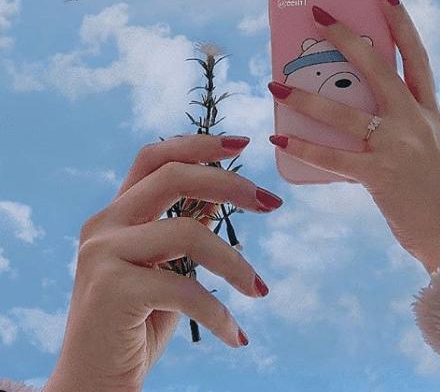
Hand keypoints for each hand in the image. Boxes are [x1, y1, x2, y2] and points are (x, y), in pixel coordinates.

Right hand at [44, 134, 281, 391]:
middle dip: (230, 183)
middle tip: (272, 204)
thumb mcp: (163, 271)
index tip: (242, 144)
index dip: (198, 144)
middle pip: (173, 176)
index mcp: (115, 216)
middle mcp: (103, 225)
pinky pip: (186, 288)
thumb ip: (181, 231)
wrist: (94, 385)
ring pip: (189, 233)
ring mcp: (103, 254)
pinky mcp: (112, 290)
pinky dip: (219, 313)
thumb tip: (217, 201)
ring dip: (236, 263)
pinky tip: (234, 336)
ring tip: (259, 290)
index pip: (154, 158)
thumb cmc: (135, 327)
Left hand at [267, 0, 439, 274]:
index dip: (401, 21)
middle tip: (318, 16)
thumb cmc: (439, 194)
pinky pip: (334, 158)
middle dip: (346, 38)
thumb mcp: (430, 149)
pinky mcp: (379, 175)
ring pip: (345, 112)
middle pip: (378, 68)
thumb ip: (403, 128)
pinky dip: (305, 148)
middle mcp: (415, 122)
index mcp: (429, 113)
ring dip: (306, 97)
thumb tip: (360, 115)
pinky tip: (280, 140)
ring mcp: (397, 146)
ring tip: (277, 85)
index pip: (416, 57)